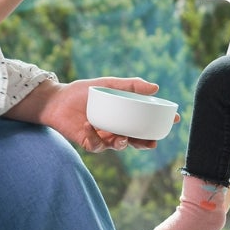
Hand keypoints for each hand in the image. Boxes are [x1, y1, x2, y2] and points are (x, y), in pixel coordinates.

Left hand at [10, 78, 174, 152]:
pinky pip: (96, 144)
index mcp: (122, 117)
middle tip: (151, 142)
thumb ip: (130, 85)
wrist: (57, 99)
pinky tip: (89, 125)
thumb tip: (155, 87)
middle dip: (145, 143)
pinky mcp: (88, 142)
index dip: (159, 124)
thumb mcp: (108, 84)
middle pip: (135, 140)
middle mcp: (115, 129)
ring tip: (122, 137)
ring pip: (118, 146)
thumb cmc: (83, 92)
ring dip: (122, 143)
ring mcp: (102, 137)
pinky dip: (94, 136)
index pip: (145, 123)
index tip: (173, 120)